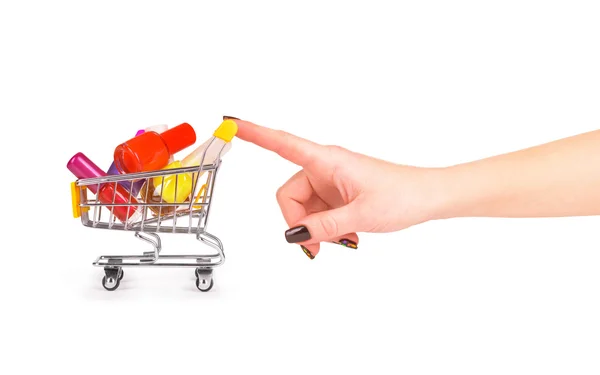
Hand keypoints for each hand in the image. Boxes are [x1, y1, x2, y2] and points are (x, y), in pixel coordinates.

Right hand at [231, 118, 444, 258]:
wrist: (427, 196)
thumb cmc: (402, 194)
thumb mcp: (360, 216)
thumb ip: (323, 227)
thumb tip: (293, 234)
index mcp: (327, 160)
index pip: (283, 144)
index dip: (255, 133)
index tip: (232, 123)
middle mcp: (325, 167)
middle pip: (290, 194)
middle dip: (299, 222)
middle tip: (317, 247)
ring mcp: (331, 180)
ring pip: (304, 207)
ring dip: (316, 228)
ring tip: (342, 239)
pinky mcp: (337, 191)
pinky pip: (318, 211)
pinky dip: (326, 227)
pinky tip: (346, 234)